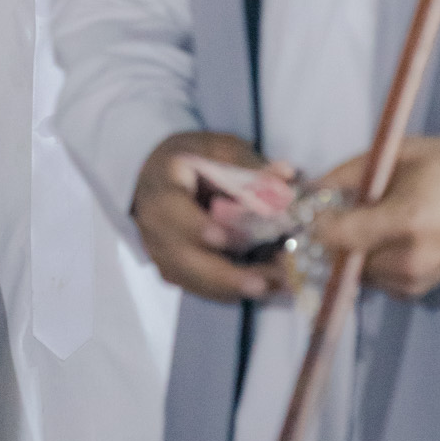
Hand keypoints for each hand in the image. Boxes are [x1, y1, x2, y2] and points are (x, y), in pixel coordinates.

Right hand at [131, 130, 289, 302]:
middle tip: (261, 283)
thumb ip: (247, 162)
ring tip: (273, 287)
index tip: (223, 239)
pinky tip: (263, 289)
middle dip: (222, 275)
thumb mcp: (217, 148)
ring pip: (191, 279)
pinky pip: (198, 288)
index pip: (171, 211)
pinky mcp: (173, 269)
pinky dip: (229, 292)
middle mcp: (154, 226)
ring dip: (232, 288)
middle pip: (181, 258)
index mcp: (162, 188)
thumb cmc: (191, 159)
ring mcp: (161, 252)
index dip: (194, 227)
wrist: (159, 177)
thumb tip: (285, 175)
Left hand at [310, 135, 439, 298]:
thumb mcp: (397, 155)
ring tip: (374, 225)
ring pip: (355, 271)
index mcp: (405, 220)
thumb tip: (308, 191)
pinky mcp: (417, 291)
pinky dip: (372, 263)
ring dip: (354, 251)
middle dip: (335, 236)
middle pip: (342, 256)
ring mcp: (414, 279)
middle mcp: (409, 258)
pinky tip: (390, 242)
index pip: (338, 236)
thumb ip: (347, 173)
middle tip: (345, 213)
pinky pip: (375, 281)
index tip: (319, 208)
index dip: (319, 223)